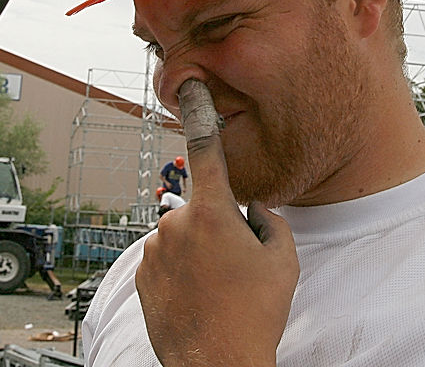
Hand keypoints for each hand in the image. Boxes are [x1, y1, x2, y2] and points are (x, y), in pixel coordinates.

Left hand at [136, 128, 298, 365]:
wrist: (217, 365)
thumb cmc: (255, 313)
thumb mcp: (283, 259)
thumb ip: (269, 219)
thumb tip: (252, 209)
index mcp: (212, 213)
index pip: (205, 151)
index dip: (199, 113)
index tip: (189, 85)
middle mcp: (175, 224)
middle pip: (203, 207)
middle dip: (219, 225)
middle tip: (237, 265)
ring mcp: (154, 251)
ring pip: (183, 235)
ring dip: (198, 250)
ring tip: (219, 287)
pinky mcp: (141, 275)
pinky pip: (166, 258)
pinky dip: (181, 270)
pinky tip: (199, 296)